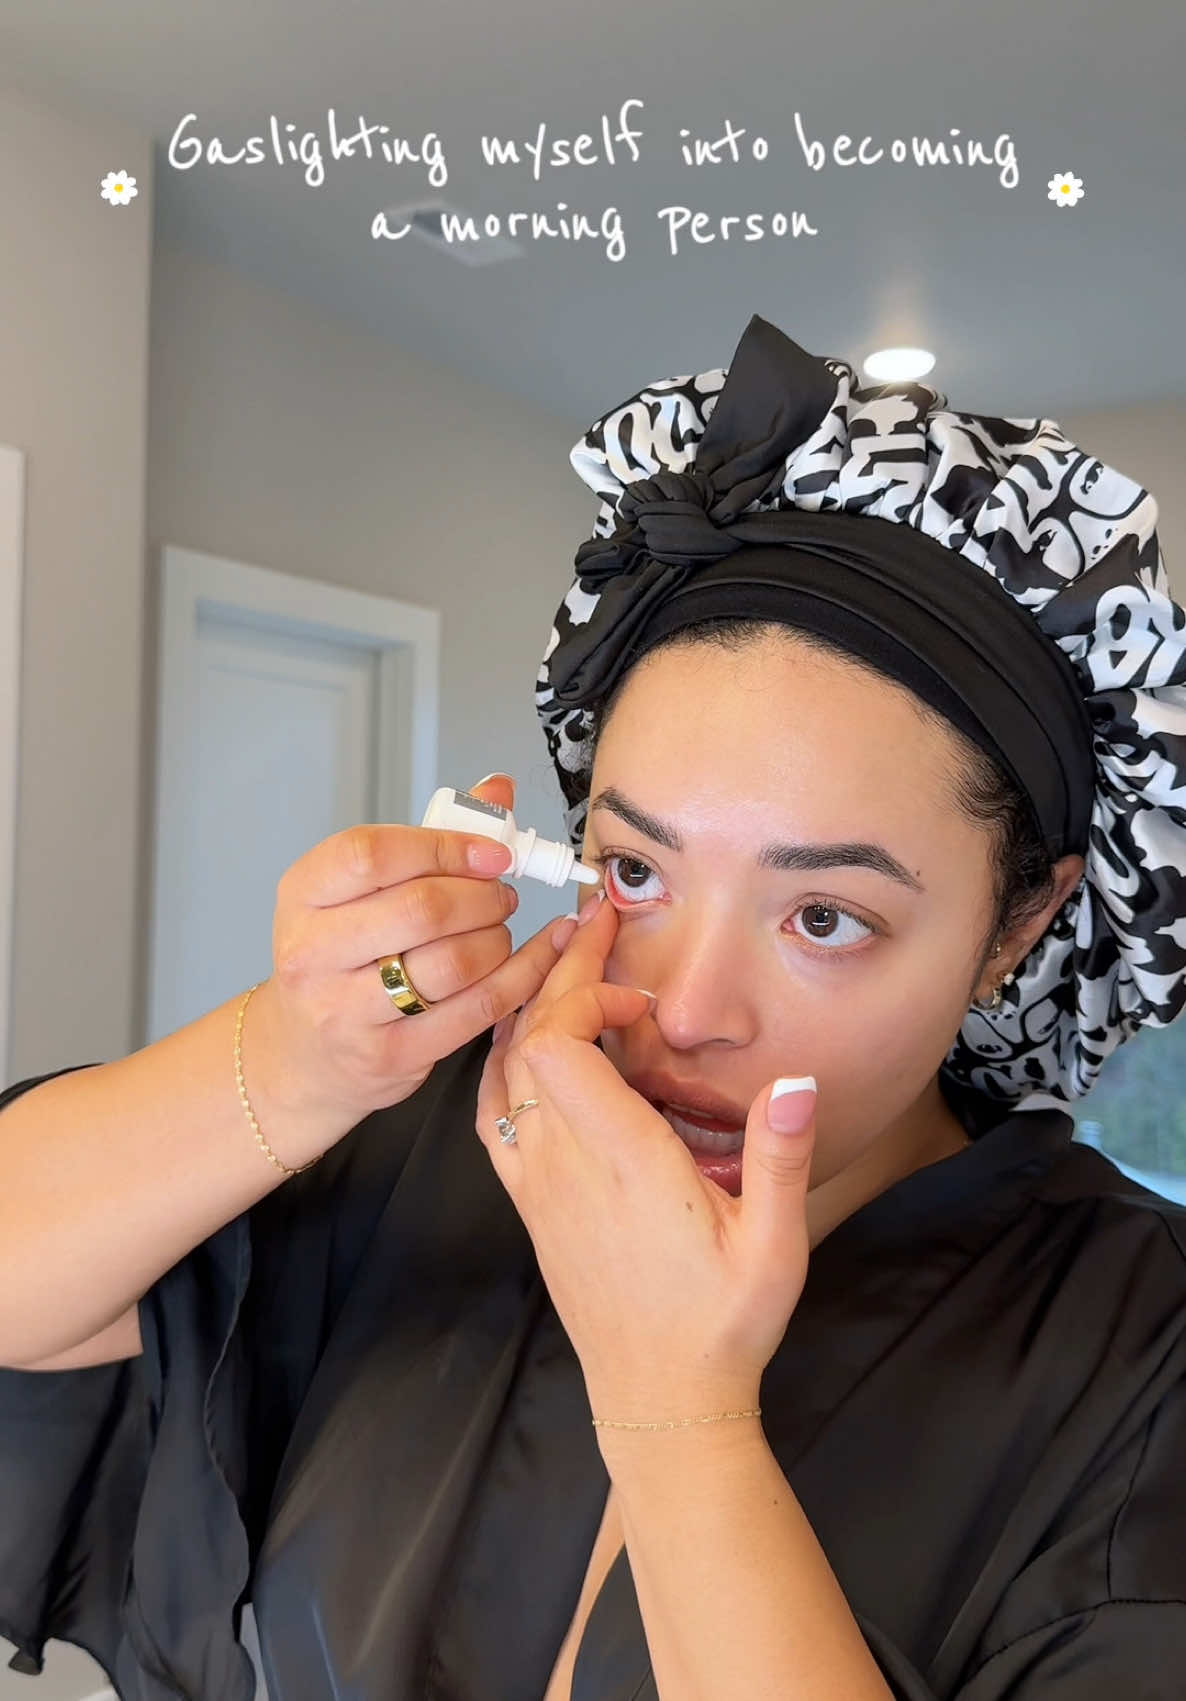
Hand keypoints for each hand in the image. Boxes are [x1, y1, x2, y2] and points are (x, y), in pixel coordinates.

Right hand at [248, 774, 579, 1147]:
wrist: (304, 1052)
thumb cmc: (341, 956)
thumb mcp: (361, 891)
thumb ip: (428, 839)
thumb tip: (498, 790)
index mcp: (303, 895)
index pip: (373, 854)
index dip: (445, 846)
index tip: (492, 852)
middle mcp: (313, 953)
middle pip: (421, 909)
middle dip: (482, 895)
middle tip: (502, 894)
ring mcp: (347, 1011)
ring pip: (453, 962)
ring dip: (498, 937)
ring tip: (499, 928)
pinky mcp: (392, 1055)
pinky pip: (477, 1009)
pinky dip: (521, 976)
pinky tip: (539, 955)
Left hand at [474, 890, 817, 1430]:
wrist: (659, 1401)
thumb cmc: (721, 1326)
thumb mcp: (775, 1246)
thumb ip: (782, 1158)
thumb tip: (797, 1082)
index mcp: (620, 1163)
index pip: (558, 1045)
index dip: (588, 997)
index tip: (642, 1003)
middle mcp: (561, 1166)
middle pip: (527, 1039)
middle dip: (558, 970)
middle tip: (595, 925)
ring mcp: (535, 1185)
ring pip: (500, 1070)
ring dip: (529, 1008)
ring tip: (564, 962)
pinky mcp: (528, 1203)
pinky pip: (491, 1114)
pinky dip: (502, 1062)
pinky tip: (527, 1040)